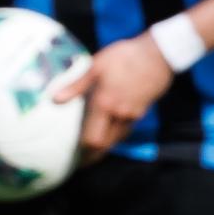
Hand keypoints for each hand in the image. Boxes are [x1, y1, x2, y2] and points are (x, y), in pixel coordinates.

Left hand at [51, 33, 173, 158]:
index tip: (76, 160)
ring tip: (93, 144)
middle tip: (82, 158)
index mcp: (104, 105)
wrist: (159, 54)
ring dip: (105, 144)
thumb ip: (76, 85)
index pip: (93, 140)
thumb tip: (54, 99)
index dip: (84, 154)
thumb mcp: (96, 66)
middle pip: (106, 144)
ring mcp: (133, 114)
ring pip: (117, 137)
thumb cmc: (125, 57)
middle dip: (94, 154)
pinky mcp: (142, 110)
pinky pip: (126, 128)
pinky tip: (110, 126)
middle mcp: (119, 115)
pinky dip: (116, 133)